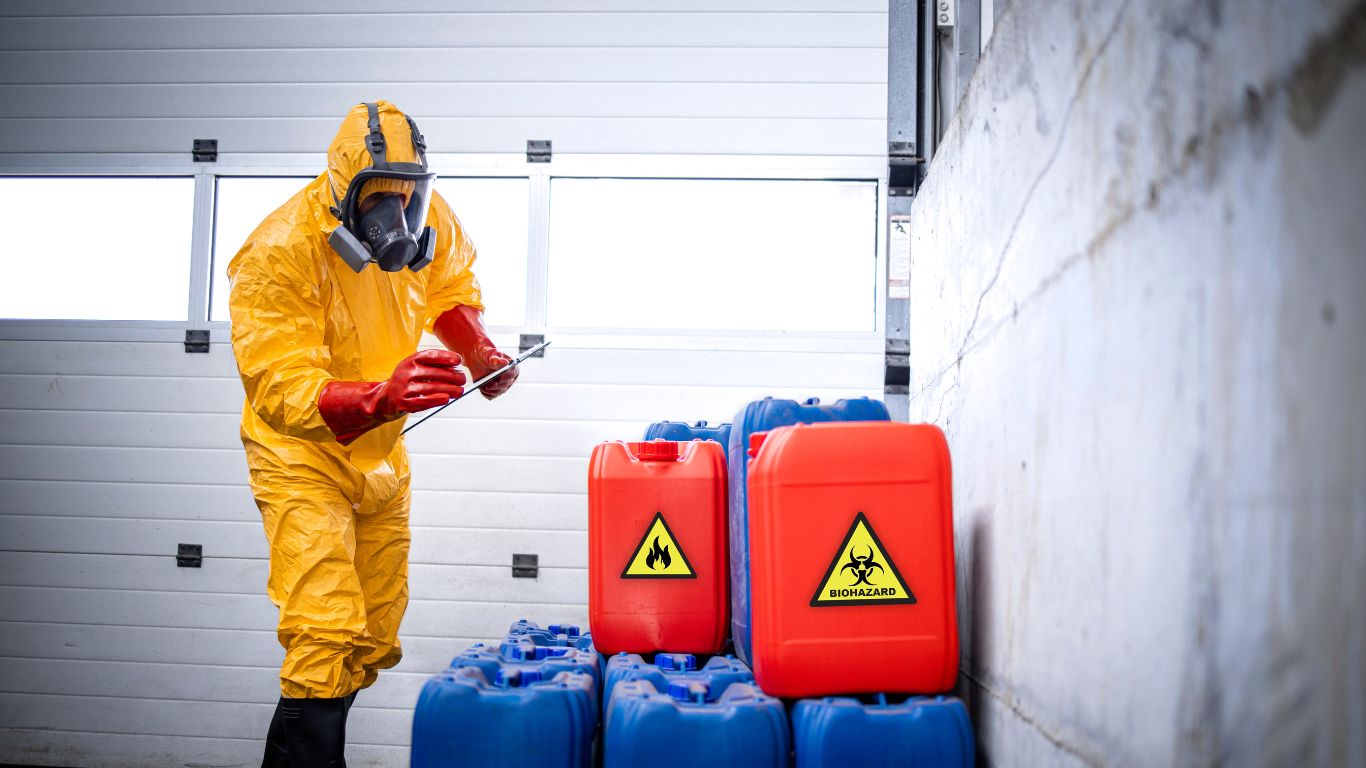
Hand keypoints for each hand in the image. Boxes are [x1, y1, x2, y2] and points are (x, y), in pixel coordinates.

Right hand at [319, 349, 465, 443]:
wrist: (383, 400)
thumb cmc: (405, 382)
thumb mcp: (414, 369)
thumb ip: (432, 366)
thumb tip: (456, 367)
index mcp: (409, 361)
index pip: (429, 356)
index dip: (445, 357)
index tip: (458, 360)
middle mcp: (405, 372)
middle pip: (433, 373)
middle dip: (452, 376)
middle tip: (463, 379)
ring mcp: (403, 388)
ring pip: (431, 388)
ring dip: (449, 389)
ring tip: (460, 391)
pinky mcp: (403, 403)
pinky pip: (422, 401)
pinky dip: (436, 400)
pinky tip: (446, 398)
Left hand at [476, 349, 517, 399]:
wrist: (477, 360)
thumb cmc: (486, 355)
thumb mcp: (490, 355)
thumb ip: (497, 360)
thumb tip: (505, 362)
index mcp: (512, 367)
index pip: (512, 374)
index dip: (506, 377)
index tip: (498, 378)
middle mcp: (510, 378)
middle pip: (505, 385)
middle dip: (496, 385)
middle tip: (487, 383)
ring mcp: (503, 386)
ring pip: (498, 392)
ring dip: (489, 390)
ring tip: (482, 385)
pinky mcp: (495, 391)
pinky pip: (492, 395)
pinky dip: (486, 393)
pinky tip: (481, 388)